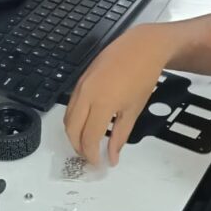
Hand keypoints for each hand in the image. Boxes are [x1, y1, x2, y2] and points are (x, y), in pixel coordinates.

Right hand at [65, 24, 174, 165]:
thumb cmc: (142, 76)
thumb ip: (120, 136)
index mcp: (101, 104)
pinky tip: (87, 124)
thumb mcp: (133, 110)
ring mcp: (80, 86)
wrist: (141, 46)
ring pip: (68, 118)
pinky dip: (75, 119)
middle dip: (78, 148)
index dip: (91, 155)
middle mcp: (86, 95)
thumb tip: (112, 157)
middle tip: (90, 157)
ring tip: (88, 143)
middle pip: (72, 130)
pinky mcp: (80, 80)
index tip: (98, 164)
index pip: (88, 138)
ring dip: (74, 134)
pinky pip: (71, 105)